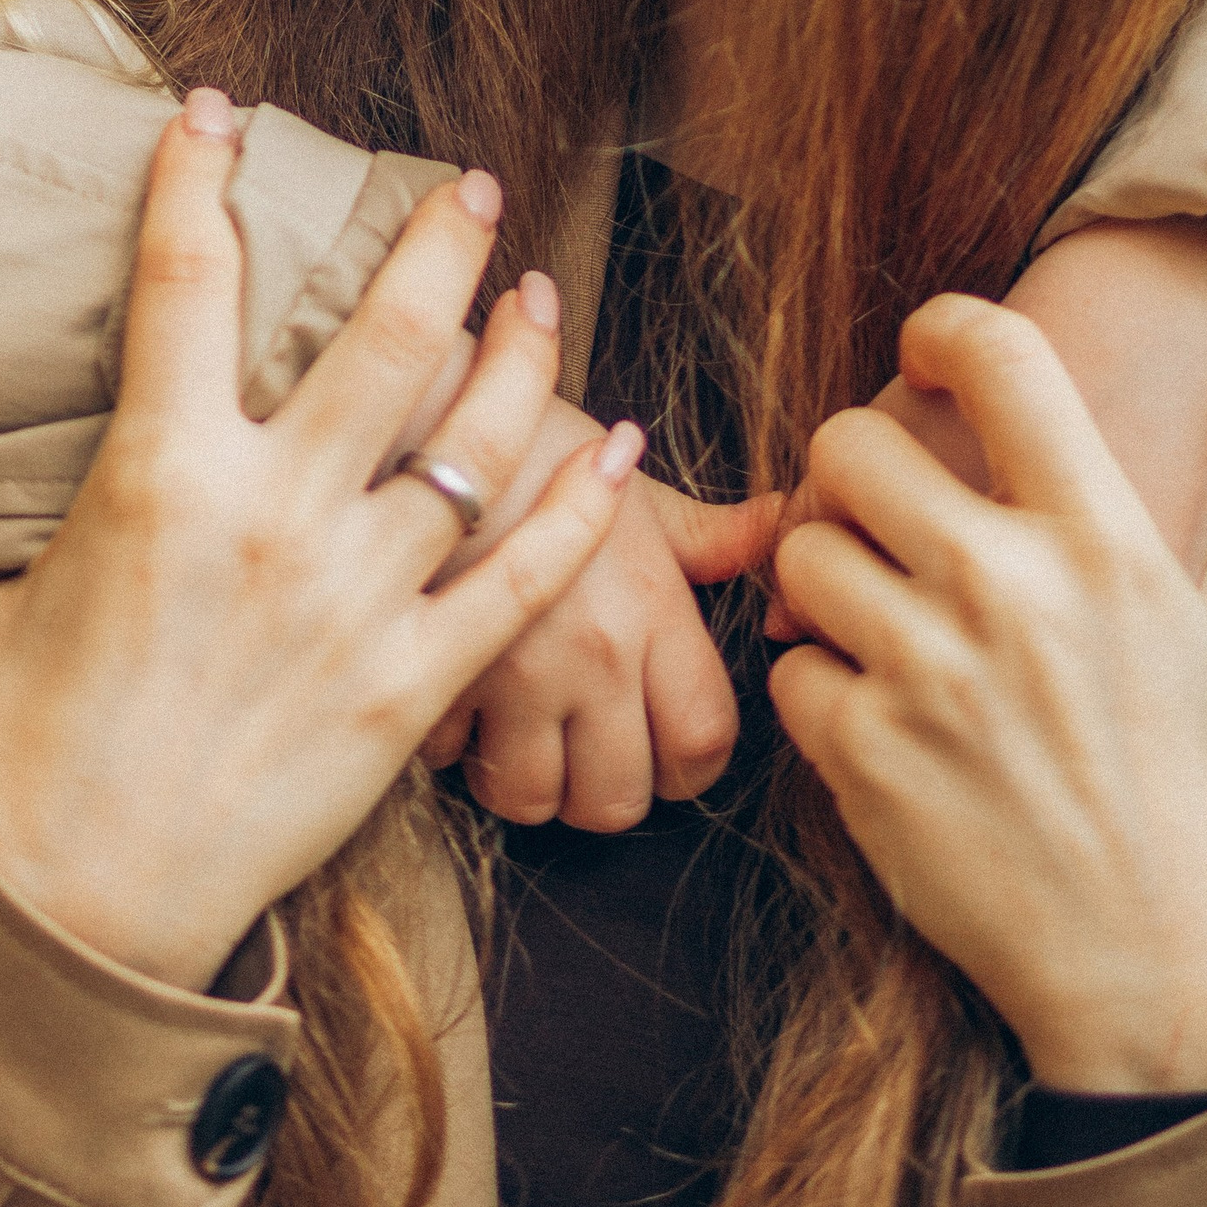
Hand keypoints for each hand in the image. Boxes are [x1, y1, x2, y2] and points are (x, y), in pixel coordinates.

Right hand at [0, 92, 645, 990]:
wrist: (68, 909)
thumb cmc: (21, 746)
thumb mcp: (5, 587)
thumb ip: (74, 509)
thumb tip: (100, 473)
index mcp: (155, 470)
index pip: (183, 277)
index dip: (198, 173)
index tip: (217, 111)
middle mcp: (269, 514)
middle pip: (381, 336)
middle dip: (435, 243)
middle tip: (471, 189)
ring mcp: (352, 602)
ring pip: (472, 440)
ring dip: (520, 353)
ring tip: (540, 293)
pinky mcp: (408, 692)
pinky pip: (524, 582)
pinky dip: (583, 507)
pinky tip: (620, 445)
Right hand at [421, 408, 772, 826]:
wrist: (423, 406)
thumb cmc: (535, 442)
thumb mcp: (635, 487)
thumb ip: (710, 535)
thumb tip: (783, 529)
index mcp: (649, 611)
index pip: (702, 744)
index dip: (690, 763)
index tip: (667, 744)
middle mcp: (589, 655)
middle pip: (617, 799)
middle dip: (607, 787)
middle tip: (589, 748)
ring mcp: (507, 673)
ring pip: (530, 800)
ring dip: (529, 782)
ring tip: (522, 738)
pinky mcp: (430, 673)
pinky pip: (449, 764)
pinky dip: (456, 748)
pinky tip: (462, 703)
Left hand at [769, 294, 1206, 1092]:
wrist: (1154, 964)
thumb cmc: (1193, 790)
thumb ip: (1133, 536)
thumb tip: (1065, 455)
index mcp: (1105, 543)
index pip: (1001, 354)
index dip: (944, 330)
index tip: (926, 357)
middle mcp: (1010, 590)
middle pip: (848, 442)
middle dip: (852, 473)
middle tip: (878, 515)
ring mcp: (927, 673)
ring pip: (799, 551)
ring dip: (827, 581)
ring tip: (875, 623)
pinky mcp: (862, 753)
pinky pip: (789, 664)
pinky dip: (820, 686)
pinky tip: (877, 715)